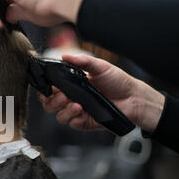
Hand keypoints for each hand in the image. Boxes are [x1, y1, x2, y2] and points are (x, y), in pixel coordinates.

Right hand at [38, 54, 165, 133]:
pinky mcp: (84, 122)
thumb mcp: (100, 66)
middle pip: (49, 104)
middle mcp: (72, 99)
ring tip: (75, 104)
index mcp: (71, 85)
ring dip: (63, 110)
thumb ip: (82, 61)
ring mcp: (77, 111)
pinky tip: (81, 111)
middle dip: (51, 101)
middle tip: (62, 96)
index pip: (50, 89)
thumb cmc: (118, 82)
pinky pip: (71, 123)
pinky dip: (73, 117)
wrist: (133, 97)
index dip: (45, 89)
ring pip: (58, 115)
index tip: (48, 86)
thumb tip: (65, 55)